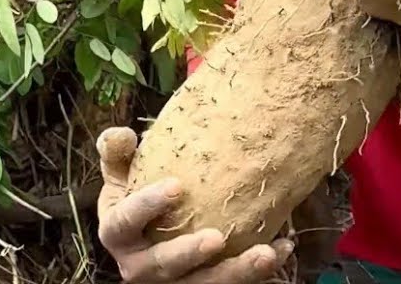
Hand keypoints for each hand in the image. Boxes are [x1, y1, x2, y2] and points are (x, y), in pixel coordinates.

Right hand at [96, 128, 292, 282]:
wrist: (148, 229)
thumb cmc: (138, 193)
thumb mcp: (122, 174)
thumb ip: (118, 153)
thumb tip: (121, 132)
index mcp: (118, 233)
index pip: (126, 222)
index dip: (148, 206)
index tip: (176, 186)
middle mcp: (139, 265)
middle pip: (162, 266)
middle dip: (189, 254)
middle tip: (216, 238)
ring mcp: (172, 281)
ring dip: (236, 272)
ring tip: (265, 254)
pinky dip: (258, 272)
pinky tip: (282, 249)